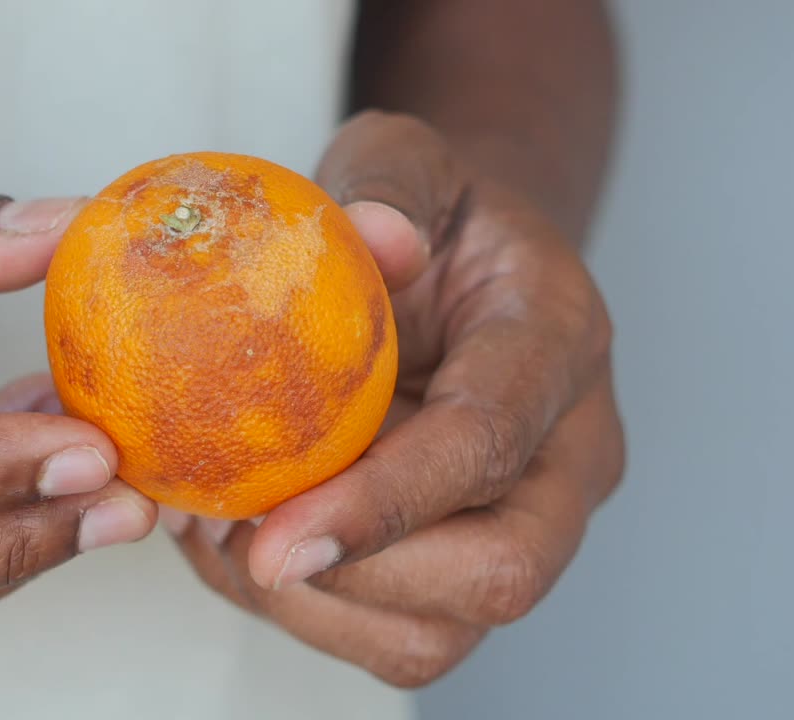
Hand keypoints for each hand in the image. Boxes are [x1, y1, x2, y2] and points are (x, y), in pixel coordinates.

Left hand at [161, 111, 624, 685]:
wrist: (465, 264)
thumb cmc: (434, 212)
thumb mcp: (405, 158)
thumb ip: (388, 182)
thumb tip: (374, 238)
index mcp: (557, 342)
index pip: (488, 445)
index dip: (385, 505)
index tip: (276, 537)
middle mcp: (567, 451)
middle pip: (502, 574)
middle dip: (358, 579)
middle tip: (239, 541)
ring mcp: (530, 516)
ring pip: (446, 630)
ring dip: (319, 609)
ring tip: (226, 540)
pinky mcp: (471, 556)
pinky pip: (399, 635)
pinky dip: (309, 614)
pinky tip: (243, 548)